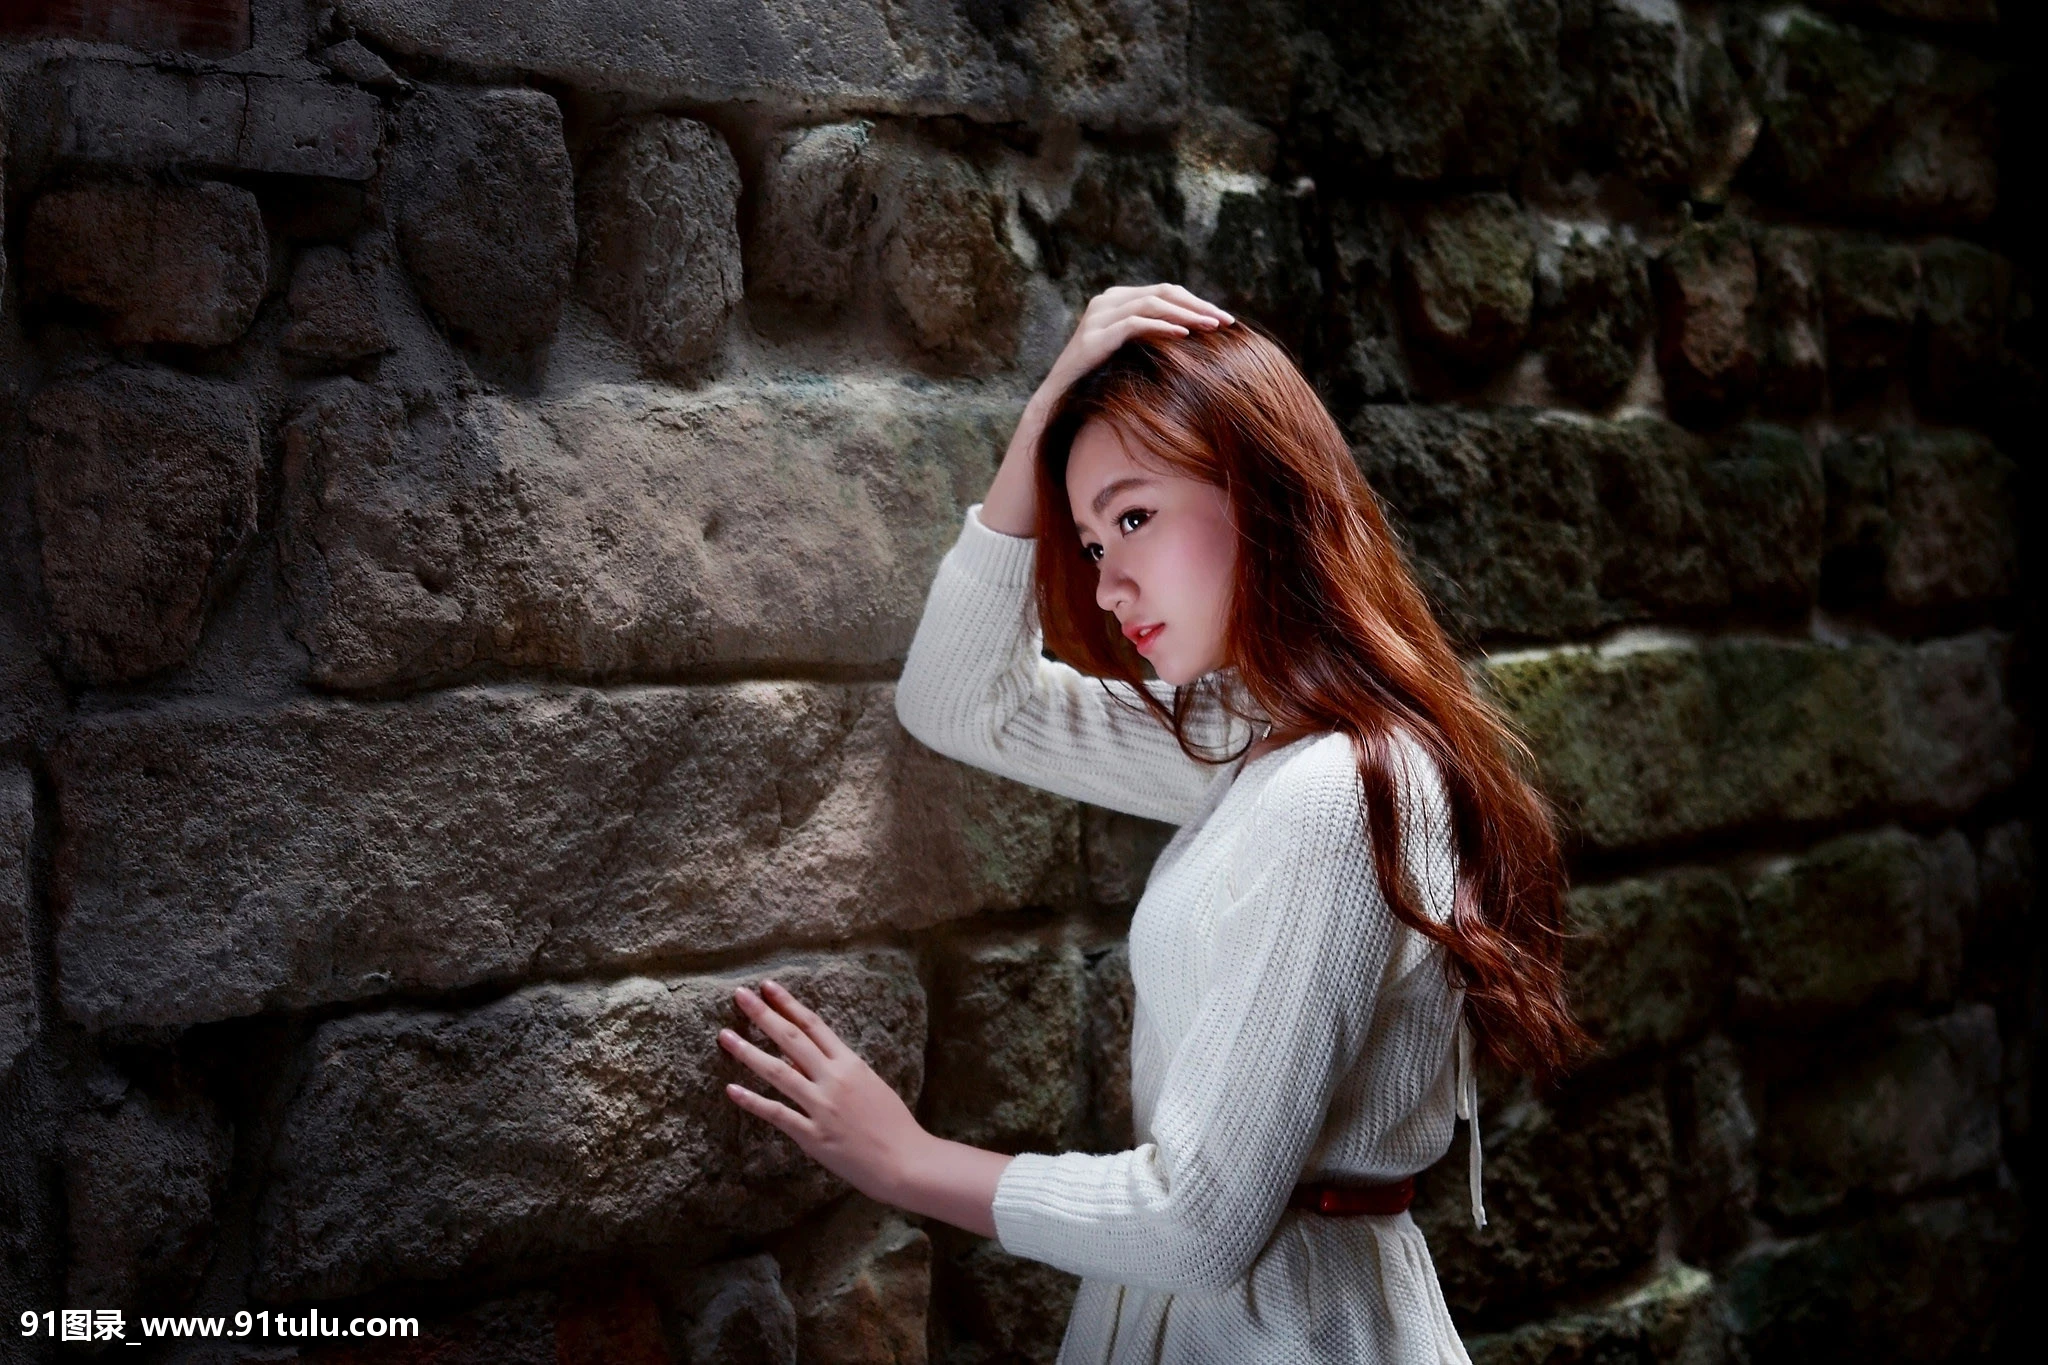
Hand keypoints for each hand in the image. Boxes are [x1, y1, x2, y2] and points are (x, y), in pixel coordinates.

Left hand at [719, 979, 928, 1205]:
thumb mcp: (868, 1085)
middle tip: (740, 995)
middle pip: (791, 1039)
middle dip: (763, 1015)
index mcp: (850, 1063)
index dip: (788, 1004)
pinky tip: (732, 1089)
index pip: (813, 1025)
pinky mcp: (812, 1135)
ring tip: (725, 1036)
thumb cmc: (892, 1123)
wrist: (905, 1161)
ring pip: (778, 1072)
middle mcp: (833, 1079)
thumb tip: (800, 1056)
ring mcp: (821, 1106)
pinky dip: (753, 1101)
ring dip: (748, 1052)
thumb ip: (836, 1069)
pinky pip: (777, 1114)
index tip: (767, 987)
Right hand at [1034, 284, 1235, 411]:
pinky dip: (1161, 327)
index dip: (1197, 302)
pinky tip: (1183, 335)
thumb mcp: (1131, 351)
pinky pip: (1134, 324)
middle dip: (1198, 305)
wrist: (1059, 399)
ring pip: (1151, 304)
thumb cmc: (1100, 378)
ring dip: (1185, 314)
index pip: (1166, 292)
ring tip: (1211, 327)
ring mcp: (1098, 316)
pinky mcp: (1094, 336)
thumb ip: (1154, 336)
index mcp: (1118, 299)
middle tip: (1226, 321)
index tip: (1225, 319)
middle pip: (1163, 292)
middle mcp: (1107, 301)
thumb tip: (1198, 338)